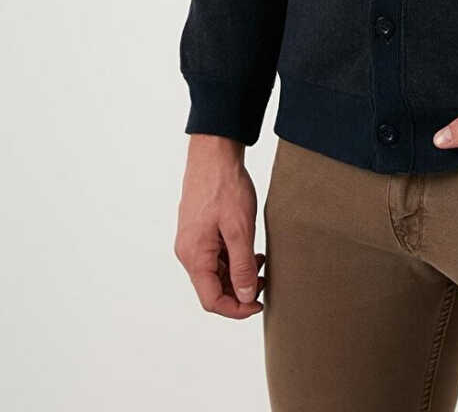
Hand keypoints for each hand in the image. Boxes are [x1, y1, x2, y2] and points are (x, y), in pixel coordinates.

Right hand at [174, 134, 265, 317]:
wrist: (214, 153)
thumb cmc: (225, 186)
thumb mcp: (240, 229)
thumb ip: (242, 266)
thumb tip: (246, 296)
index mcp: (194, 256)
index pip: (212, 300)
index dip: (237, 309)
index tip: (259, 303)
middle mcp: (188, 252)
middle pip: (213, 288)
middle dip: (240, 290)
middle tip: (265, 279)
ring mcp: (192, 240)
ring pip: (215, 272)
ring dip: (238, 273)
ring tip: (261, 261)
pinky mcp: (199, 230)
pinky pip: (215, 255)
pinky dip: (233, 258)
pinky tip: (250, 249)